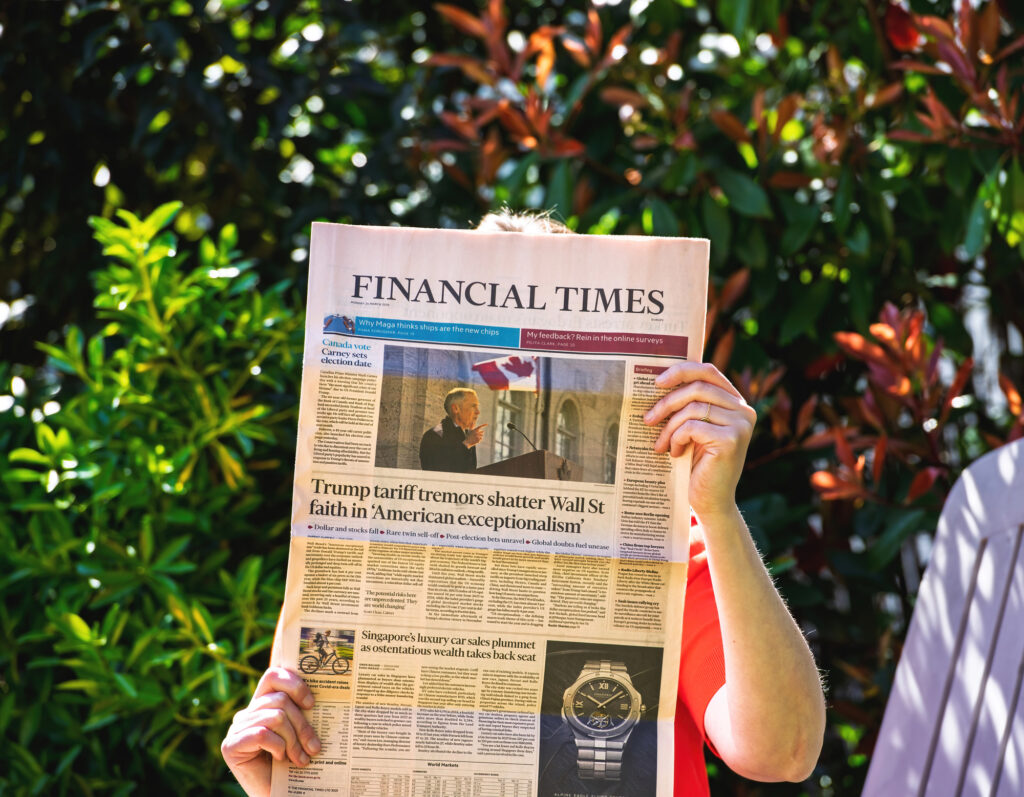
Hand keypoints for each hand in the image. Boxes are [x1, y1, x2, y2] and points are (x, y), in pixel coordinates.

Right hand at [221, 667, 321, 796]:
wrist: (281, 795)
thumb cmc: (293, 765)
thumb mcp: (299, 732)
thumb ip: (301, 711)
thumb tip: (318, 695)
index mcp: (262, 704)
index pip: (274, 675)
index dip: (294, 683)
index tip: (312, 703)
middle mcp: (247, 713)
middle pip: (280, 699)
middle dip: (302, 724)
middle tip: (315, 747)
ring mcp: (236, 728)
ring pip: (275, 717)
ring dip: (293, 740)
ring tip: (301, 759)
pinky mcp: (231, 746)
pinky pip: (262, 734)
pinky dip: (277, 747)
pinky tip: (280, 760)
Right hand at [463, 423, 486, 447]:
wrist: (467, 442)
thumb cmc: (468, 436)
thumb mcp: (470, 430)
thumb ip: (472, 426)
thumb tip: (473, 422)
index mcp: (475, 430)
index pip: (480, 426)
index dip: (484, 425)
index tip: (487, 424)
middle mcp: (477, 432)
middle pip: (482, 433)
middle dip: (480, 434)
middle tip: (476, 436)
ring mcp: (478, 436)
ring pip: (482, 436)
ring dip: (479, 437)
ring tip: (475, 438)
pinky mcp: (478, 440)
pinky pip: (481, 439)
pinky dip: (479, 440)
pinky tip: (476, 440)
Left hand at [642, 362, 754, 522]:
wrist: (710, 501)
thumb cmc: (697, 464)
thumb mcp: (694, 429)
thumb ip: (689, 404)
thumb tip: (660, 380)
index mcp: (735, 402)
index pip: (708, 372)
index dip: (682, 371)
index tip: (657, 382)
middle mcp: (743, 410)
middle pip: (697, 387)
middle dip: (667, 402)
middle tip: (647, 419)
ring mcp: (740, 424)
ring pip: (692, 407)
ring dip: (669, 426)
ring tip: (660, 444)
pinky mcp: (731, 440)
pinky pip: (692, 427)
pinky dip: (677, 438)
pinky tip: (674, 453)